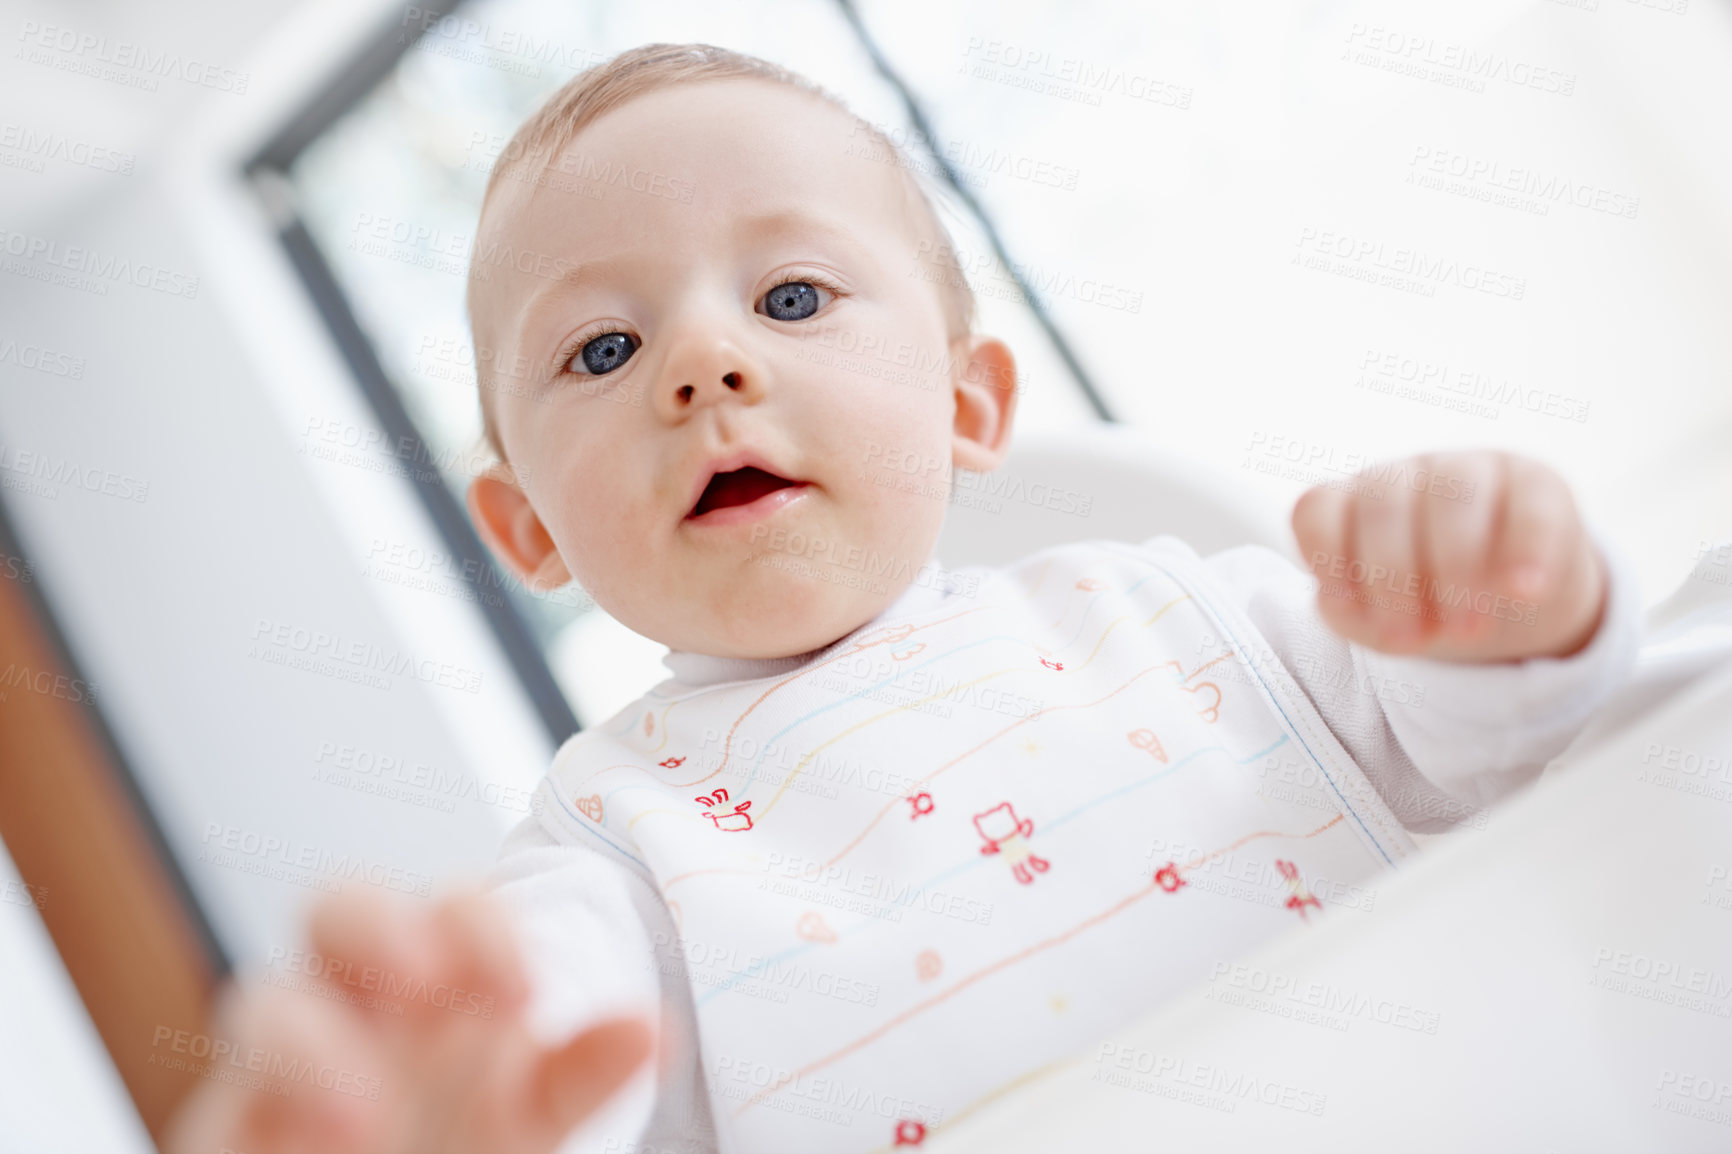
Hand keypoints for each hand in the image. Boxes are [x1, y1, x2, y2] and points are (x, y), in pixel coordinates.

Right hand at [166, 889, 651, 1153]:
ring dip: (304, 1046)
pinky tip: (302, 1153)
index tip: (525, 993)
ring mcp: (277, 1067)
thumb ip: (577, 1073)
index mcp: (428, 981)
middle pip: (337, 908)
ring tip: (363, 1116)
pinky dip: (247, 1130)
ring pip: (259, 1006)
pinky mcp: (226, 1134)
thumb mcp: (525, 1119)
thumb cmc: (447, 1146)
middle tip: (428, 988)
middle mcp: (348, 1004)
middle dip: (378, 926)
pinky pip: (213, 1119)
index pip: (447, 908)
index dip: (477, 926)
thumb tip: (654, 1029)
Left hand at [1291, 451, 1606, 661]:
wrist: (1515, 604)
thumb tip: (1335, 603)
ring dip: (1456, 567)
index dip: (1326, 557)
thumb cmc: (1429, 609)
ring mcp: (1470, 471)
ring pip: (1453, 496)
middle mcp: (1405, 479)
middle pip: (1383, 505)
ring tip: (1468, 629)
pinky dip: (1525, 549)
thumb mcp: (1383, 622)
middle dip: (1393, 577)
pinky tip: (1522, 591)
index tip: (1344, 604)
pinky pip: (1529, 507)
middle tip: (1413, 638)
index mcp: (1353, 506)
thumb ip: (1351, 615)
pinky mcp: (1537, 484)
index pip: (1319, 510)